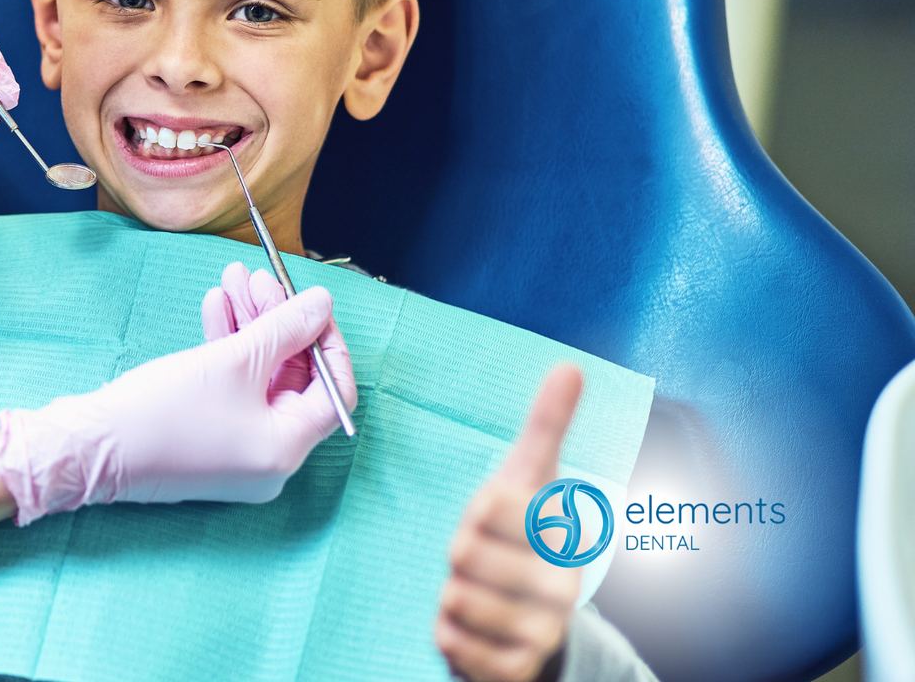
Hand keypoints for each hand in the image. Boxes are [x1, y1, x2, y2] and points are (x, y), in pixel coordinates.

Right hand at [0, 280, 355, 524]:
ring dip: (246, 327)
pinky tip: (214, 307)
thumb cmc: (165, 411)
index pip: (333, 391)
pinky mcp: (207, 440)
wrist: (91, 447)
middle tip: (256, 276)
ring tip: (230, 278)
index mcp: (288, 449)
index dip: (325, 340)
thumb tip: (323, 303)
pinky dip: (226, 351)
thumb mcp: (233, 360)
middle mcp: (270, 458)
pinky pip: (232, 391)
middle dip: (275, 321)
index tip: (309, 301)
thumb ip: (285, 327)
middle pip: (291, 378)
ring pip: (257, 378)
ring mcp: (237, 452)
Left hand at [435, 364, 584, 681]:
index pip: (491, 504)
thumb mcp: (532, 479)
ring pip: (454, 597)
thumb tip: (570, 367)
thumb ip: (548, 424)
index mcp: (564, 534)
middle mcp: (562, 585)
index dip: (477, 510)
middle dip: (459, 557)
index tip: (492, 518)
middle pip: (464, 552)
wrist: (537, 625)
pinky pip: (452, 643)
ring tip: (477, 594)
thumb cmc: (522, 537)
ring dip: (451, 595)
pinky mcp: (516, 669)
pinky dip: (449, 635)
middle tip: (480, 564)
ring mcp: (543, 630)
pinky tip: (472, 630)